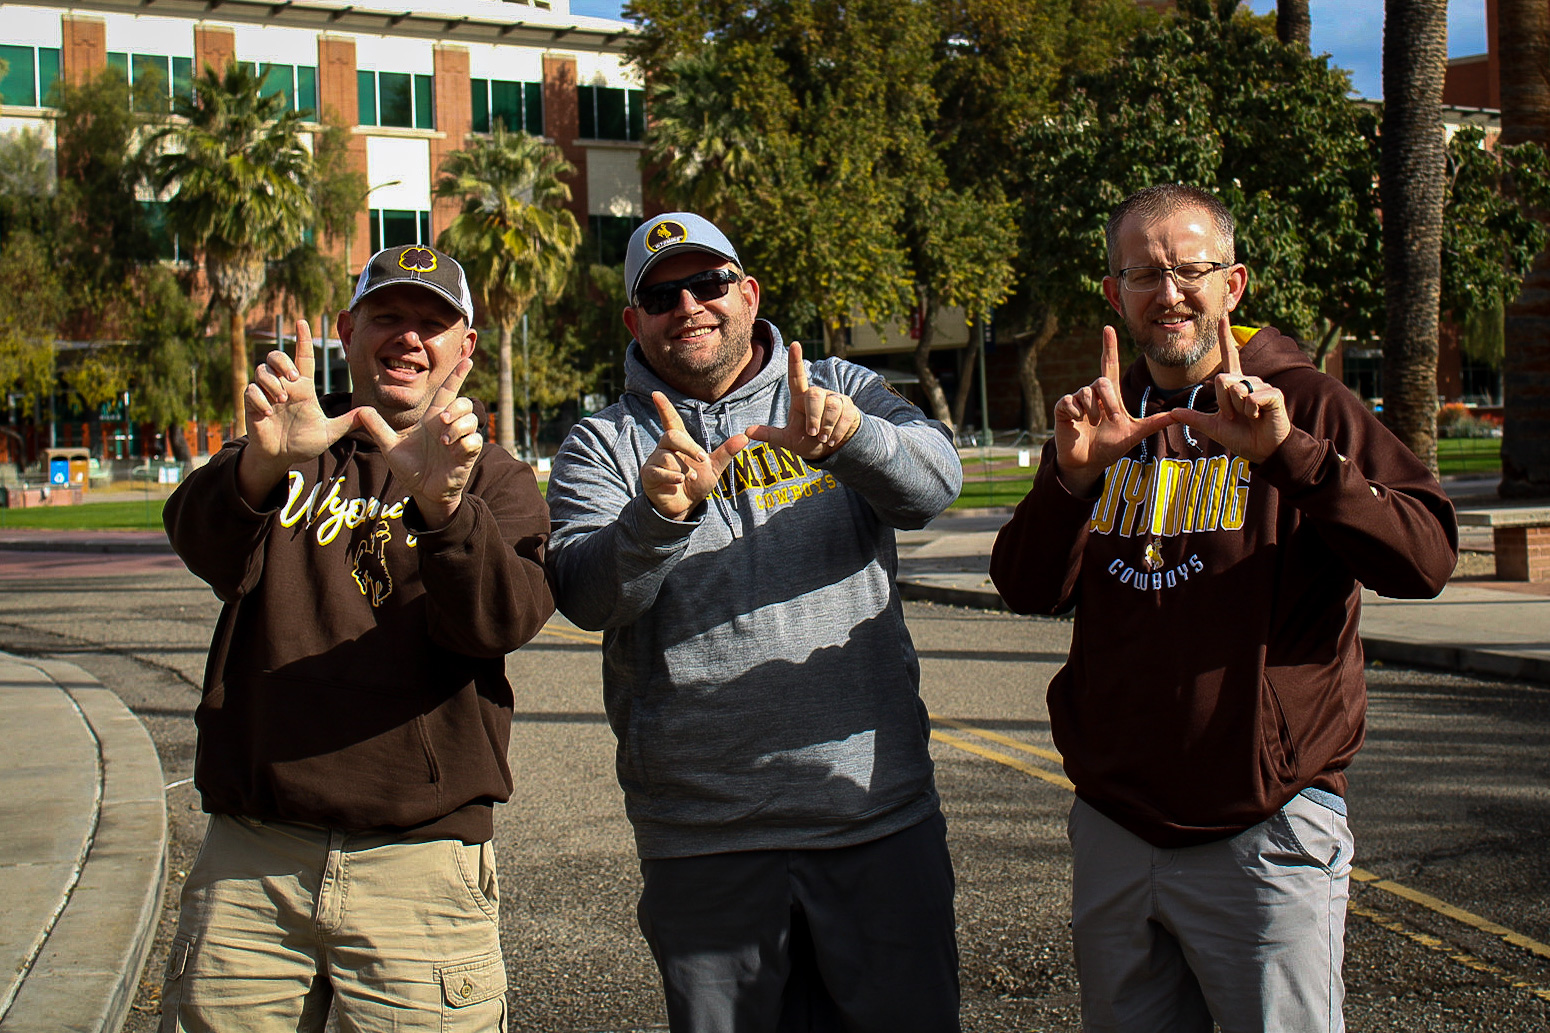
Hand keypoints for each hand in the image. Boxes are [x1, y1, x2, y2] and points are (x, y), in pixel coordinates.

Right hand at [238, 321, 356, 505]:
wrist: (282, 457)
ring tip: (281, 399)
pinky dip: (259, 398)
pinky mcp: (252, 405)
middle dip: (281, 361)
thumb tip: (369, 413)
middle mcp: (284, 386)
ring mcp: (266, 394)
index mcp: (303, 388)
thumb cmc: (304, 443)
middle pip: (276, 357)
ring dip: (271, 381)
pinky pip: (250, 390)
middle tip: (292, 377)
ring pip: (261, 370)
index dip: (303, 339)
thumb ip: (347, 422)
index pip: (303, 357)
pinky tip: (268, 412)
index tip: (302, 322)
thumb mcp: (330, 433)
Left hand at [356, 358, 483, 528]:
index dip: (458, 376)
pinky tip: (453, 450)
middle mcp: (449, 426)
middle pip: (465, 403)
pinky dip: (465, 442)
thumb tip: (359, 410)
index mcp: (433, 419)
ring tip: (444, 442)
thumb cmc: (410, 467)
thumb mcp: (389, 446)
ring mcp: (460, 440)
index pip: (448, 392)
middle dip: (457, 408)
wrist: (422, 491)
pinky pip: (475, 440)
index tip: (468, 360)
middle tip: (443, 420)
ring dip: (459, 426)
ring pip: (472, 420)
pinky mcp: (467, 454)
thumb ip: (377, 427)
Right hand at [642, 391, 748, 520]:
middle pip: (672, 435)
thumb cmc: (697, 483)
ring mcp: (655, 460)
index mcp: (680, 442)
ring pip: (667, 456)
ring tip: (690, 478)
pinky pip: (658, 471)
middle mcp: (665, 448)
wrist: (686, 506)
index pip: (670, 420)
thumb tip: (745, 437)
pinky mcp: (649, 475)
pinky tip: (679, 482)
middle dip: (689, 447)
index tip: (656, 393)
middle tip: (702, 458)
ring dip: (683, 468)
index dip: (664, 407)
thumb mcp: (714, 467)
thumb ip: (727, 452)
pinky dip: (672, 477)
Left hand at [744, 342, 860, 459]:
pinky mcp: (848, 407)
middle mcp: (818, 394)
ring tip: (824, 439)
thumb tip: (747, 431)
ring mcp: (835, 399)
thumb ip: (770, 435)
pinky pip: (845, 415)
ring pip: (832, 406)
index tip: (795, 343)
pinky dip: (838, 431)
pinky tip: (833, 440)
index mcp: (800, 398)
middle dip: (814, 417)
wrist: (832, 450)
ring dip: (827, 426)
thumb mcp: (788, 439)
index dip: (795, 360)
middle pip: (815, 395)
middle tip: (813, 434)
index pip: (797, 376)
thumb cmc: (808, 440)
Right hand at [1052, 326, 1174, 494]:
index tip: (1108, 328)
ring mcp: (1076, 401)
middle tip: (1113, 419)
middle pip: (1102, 381)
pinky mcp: (1062, 409)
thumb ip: (1155, 423)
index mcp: (1109, 396)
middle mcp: (1092, 394)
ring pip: (1086, 392)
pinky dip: (1076, 412)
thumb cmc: (1109, 446)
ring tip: (1092, 424)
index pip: (1109, 365)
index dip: (1109, 347)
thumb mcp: (1134, 433)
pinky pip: (1069, 401)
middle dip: (1110, 400)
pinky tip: (1077, 421)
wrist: (1087, 464)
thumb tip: (1179, 415)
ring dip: (1093, 411)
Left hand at [1168, 317, 1290, 463]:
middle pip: (1222, 380)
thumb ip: (1194, 418)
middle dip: (1224, 403)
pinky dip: (1250, 412)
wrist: (1262, 451)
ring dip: (1238, 410)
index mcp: (1235, 384)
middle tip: (1235, 416)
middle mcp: (1249, 380)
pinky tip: (1259, 417)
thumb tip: (1172, 413)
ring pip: (1236, 389)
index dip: (1225, 336)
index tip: (1222, 316)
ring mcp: (1262, 386)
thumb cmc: (1241, 437)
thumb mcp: (1214, 427)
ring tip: (1249, 418)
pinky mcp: (1273, 394)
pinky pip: (1250, 398)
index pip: (1230, 355)